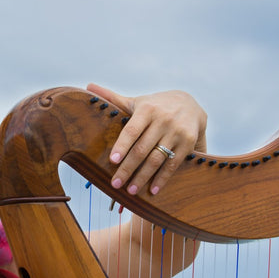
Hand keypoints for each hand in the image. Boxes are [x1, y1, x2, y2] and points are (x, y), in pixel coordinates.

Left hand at [87, 83, 206, 194]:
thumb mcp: (136, 101)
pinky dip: (162, 179)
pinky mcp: (189, 143)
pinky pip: (173, 164)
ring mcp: (177, 132)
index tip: (112, 160)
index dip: (122, 146)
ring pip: (156, 159)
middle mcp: (163, 120)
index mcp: (147, 109)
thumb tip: (88, 86)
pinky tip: (152, 190)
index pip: (131, 130)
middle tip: (115, 184)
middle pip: (142, 149)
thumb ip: (113, 98)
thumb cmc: (155, 105)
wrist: (190, 103)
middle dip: (127, 168)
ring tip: (130, 191)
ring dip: (143, 177)